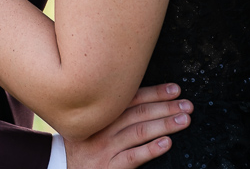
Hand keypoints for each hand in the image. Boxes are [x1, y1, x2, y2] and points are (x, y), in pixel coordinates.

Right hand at [65, 83, 191, 168]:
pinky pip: (133, 157)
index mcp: (102, 114)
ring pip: (139, 132)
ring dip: (164, 125)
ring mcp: (107, 148)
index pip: (132, 99)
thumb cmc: (82, 145)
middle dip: (166, 107)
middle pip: (139, 113)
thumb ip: (112, 112)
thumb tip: (144, 98)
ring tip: (184, 120)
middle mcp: (104, 127)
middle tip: (187, 104)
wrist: (62, 168)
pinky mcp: (110, 167)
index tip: (175, 89)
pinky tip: (166, 143)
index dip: (155, 93)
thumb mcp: (91, 123)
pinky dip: (151, 149)